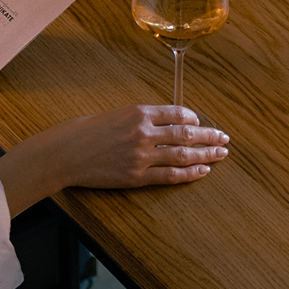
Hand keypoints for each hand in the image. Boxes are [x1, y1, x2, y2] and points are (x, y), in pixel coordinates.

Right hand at [0, 106, 229, 216]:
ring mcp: (142, 156)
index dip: (193, 119)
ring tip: (221, 154)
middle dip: (209, 136)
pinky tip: (203, 172)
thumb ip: (138, 119)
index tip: (201, 123)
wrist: (64, 153)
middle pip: (186, 134)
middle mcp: (144, 132)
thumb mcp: (113, 115)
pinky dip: (189, 173)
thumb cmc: (83, 132)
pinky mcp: (137, 176)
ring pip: (183, 155)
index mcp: (138, 112)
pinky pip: (170, 175)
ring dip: (206, 155)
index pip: (176, 113)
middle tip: (224, 138)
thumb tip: (160, 124)